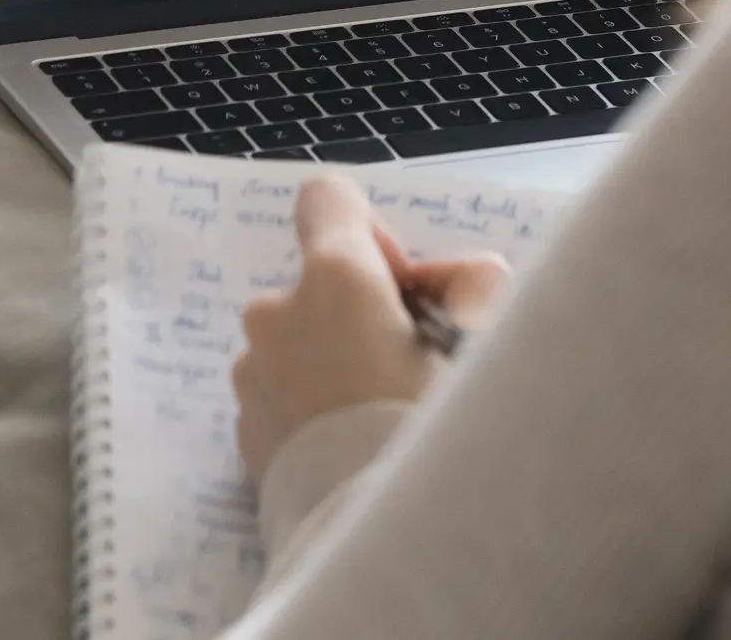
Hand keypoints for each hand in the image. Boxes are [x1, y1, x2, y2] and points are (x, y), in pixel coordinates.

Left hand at [232, 174, 510, 483]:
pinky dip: (311, 407)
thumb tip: (454, 286)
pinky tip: (350, 441)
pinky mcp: (244, 431)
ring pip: (297, 341)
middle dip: (358, 309)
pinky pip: (281, 395)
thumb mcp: (486, 332)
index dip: (368, 232)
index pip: (327, 198)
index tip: (398, 283)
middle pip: (317, 281)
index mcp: (333, 275)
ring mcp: (252, 374)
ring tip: (378, 410)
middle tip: (406, 360)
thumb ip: (471, 282)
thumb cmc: (437, 423)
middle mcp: (277, 312)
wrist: (380, 533)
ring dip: (331, 360)